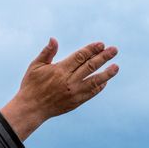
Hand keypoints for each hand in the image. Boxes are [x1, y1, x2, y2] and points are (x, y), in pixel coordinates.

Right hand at [0, 38, 118, 139]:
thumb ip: (47, 52)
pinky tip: (105, 80)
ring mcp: (74, 92)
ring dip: (107, 73)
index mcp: (59, 70)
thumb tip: (54, 39)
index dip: (91, 49)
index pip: (80, 57)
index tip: (101, 44)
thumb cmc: (31, 85)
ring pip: (94, 81)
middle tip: (114, 50)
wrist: (31, 108)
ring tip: (116, 67)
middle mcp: (69, 81)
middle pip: (90, 66)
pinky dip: (99, 86)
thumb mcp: (35, 66)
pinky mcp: (76, 102)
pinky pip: (91, 93)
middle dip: (104, 57)